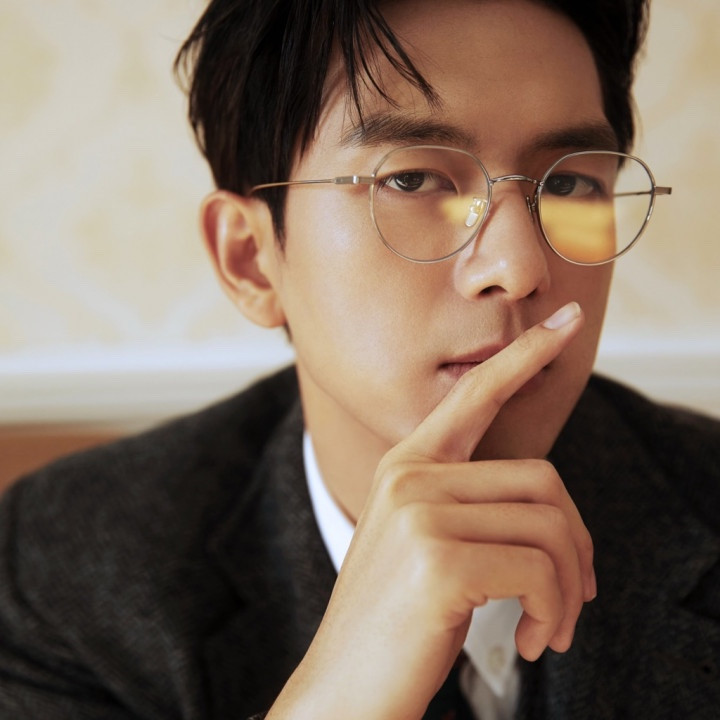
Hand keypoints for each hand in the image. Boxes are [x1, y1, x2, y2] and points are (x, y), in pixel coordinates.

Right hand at [268, 302, 594, 719]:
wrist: (344, 689)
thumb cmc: (396, 621)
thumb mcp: (428, 546)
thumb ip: (470, 504)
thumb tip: (551, 504)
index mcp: (406, 465)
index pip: (474, 395)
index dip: (524, 356)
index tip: (564, 325)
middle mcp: (410, 477)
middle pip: (543, 480)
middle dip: (577, 546)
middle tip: (573, 598)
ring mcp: (419, 514)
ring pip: (550, 527)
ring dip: (568, 590)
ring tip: (548, 628)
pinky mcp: (437, 560)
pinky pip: (539, 570)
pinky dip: (554, 612)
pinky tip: (530, 641)